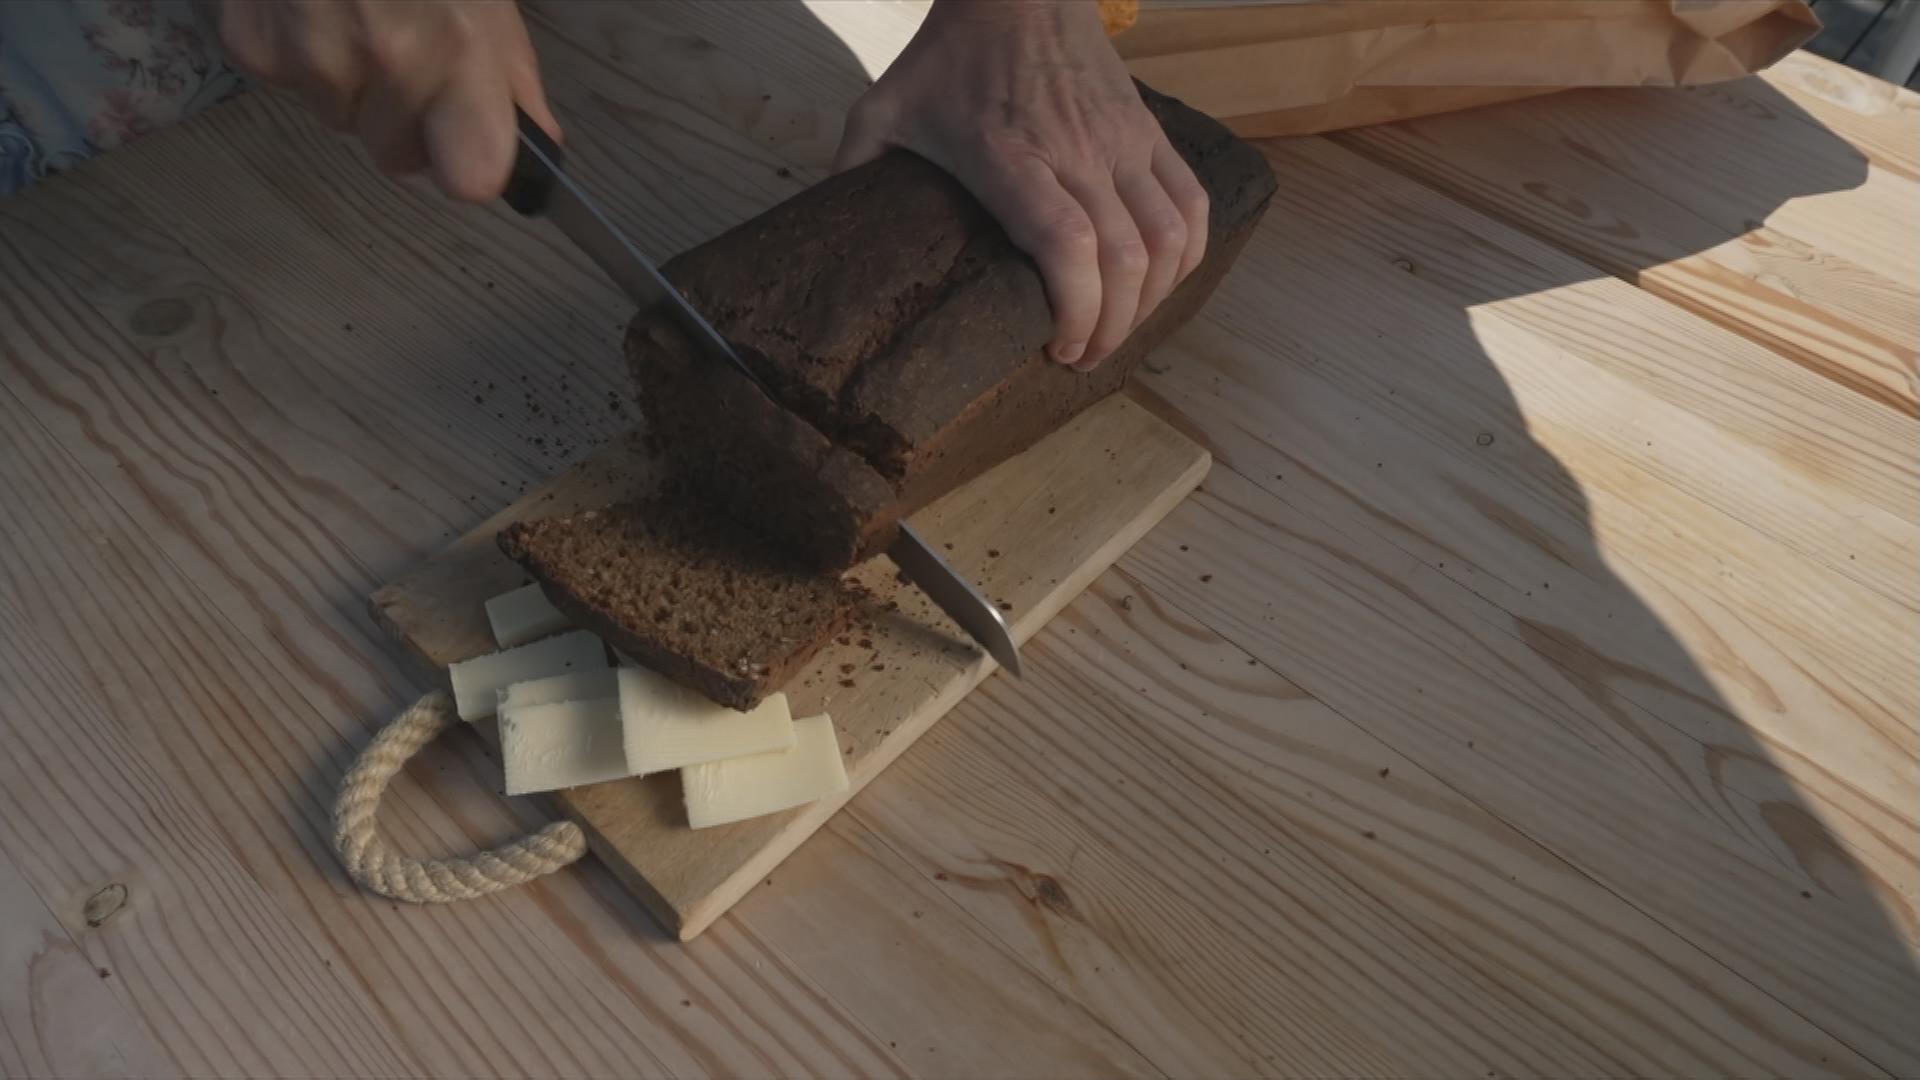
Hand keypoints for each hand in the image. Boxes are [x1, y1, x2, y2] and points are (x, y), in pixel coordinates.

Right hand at [215, 0, 558, 201]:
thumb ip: (510, 72)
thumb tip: (537, 141)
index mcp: (456, 51)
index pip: (472, 178)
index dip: (469, 164)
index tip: (467, 142)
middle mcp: (384, 65)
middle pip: (396, 156)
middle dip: (403, 121)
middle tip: (404, 51)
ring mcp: (310, 61)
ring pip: (338, 119)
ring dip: (349, 83)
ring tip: (353, 10)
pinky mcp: (252, 49)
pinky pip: (287, 83)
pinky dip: (297, 52)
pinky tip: (309, 2)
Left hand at [834, 0, 1206, 370]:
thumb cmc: (951, 57)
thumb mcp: (883, 109)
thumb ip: (852, 171)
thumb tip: (824, 239)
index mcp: (1011, 157)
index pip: (1068, 245)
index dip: (1077, 310)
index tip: (1057, 347)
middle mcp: (1078, 153)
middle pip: (1125, 260)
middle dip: (1111, 328)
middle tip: (1081, 358)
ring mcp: (1123, 143)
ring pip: (1168, 239)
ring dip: (1151, 300)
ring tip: (1117, 329)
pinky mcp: (1151, 133)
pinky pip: (1191, 205)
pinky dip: (1185, 256)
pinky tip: (1159, 284)